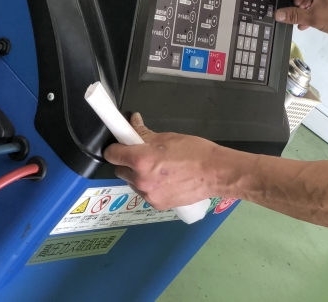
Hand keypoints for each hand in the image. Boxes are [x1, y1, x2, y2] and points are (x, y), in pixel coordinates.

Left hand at [104, 114, 221, 209]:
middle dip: (128, 162)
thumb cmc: (195, 151)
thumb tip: (133, 122)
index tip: (122, 145)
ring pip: (133, 183)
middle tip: (145, 156)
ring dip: (139, 176)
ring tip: (159, 169)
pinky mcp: (157, 205)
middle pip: (120, 170)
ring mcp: (148, 195)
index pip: (112, 154)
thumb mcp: (168, 137)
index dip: (116, 148)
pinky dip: (151, 187)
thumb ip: (145, 133)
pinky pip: (146, 193)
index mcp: (141, 159)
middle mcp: (140, 180)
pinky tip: (167, 180)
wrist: (216, 173)